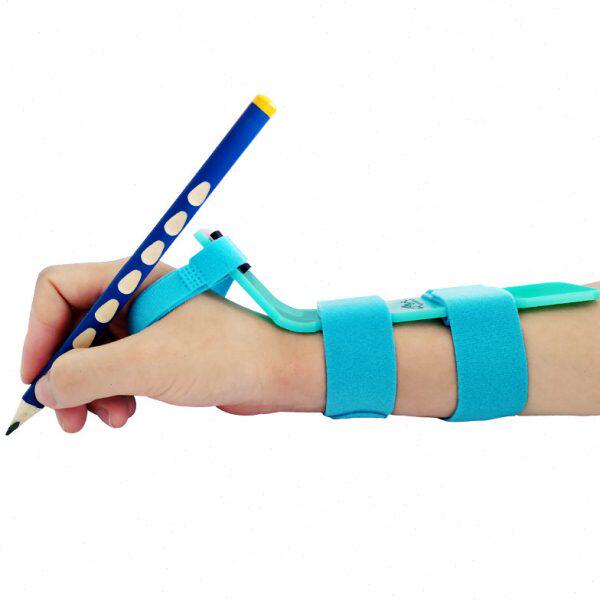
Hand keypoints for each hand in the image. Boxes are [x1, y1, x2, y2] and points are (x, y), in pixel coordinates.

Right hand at [21, 260, 325, 431]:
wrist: (275, 372)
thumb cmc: (223, 354)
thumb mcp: (147, 364)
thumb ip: (86, 373)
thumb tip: (45, 386)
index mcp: (132, 279)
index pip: (58, 289)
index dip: (38, 331)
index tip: (36, 377)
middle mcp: (135, 297)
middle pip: (71, 328)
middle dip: (66, 374)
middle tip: (67, 418)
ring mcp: (147, 324)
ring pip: (92, 355)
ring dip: (91, 391)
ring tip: (112, 419)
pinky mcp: (158, 350)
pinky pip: (117, 370)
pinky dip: (113, 394)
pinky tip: (127, 414)